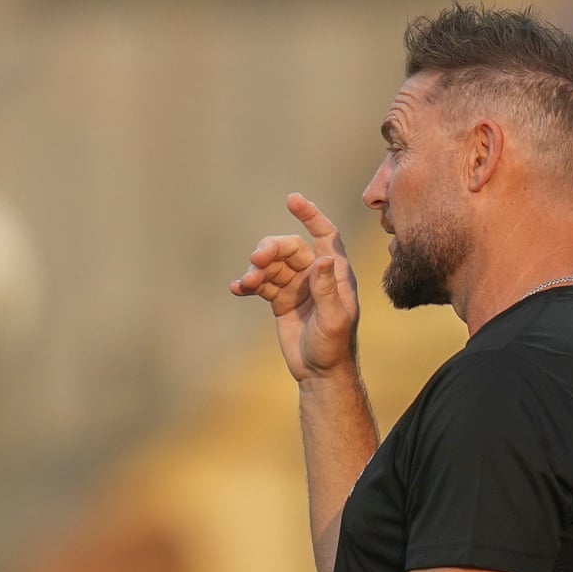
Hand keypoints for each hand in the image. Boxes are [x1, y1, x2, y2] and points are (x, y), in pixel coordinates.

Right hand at [230, 192, 360, 381]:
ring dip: (256, 270)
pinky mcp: (280, 299)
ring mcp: (296, 285)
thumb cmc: (335, 346)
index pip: (325, 235)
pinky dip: (248, 284)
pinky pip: (261, 284)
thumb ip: (328, 289)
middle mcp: (315, 274)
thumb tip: (325, 259)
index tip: (293, 199)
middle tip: (256, 260)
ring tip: (245, 283)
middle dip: (271, 250)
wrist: (319, 372)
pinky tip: (237, 288)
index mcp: (335, 273)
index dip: (311, 215)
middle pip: (289, 248)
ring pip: (272, 265)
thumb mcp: (334, 319)